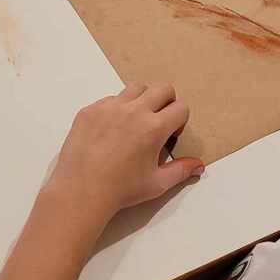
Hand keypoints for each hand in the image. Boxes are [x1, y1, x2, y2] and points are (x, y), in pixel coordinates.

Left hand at [45, 86, 202, 216]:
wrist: (81, 191)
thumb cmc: (120, 190)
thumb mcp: (157, 183)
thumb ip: (181, 170)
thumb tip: (198, 165)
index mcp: (154, 127)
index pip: (180, 107)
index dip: (180, 121)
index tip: (170, 135)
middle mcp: (133, 111)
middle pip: (162, 89)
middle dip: (166, 102)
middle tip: (158, 122)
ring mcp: (109, 107)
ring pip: (135, 88)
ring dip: (142, 100)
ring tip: (135, 123)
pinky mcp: (90, 110)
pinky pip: (109, 99)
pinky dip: (116, 109)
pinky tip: (110, 132)